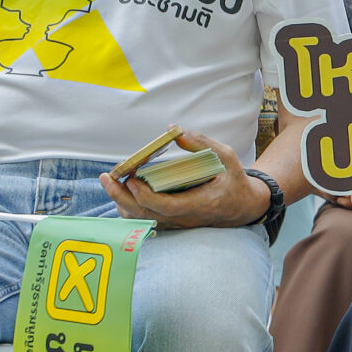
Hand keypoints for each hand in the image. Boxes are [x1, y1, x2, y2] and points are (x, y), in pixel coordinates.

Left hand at [99, 131, 263, 229]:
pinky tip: (122, 192)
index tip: (132, 177)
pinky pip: (145, 220)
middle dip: (121, 196)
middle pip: (145, 214)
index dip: (144, 194)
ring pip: (142, 220)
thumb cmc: (234, 180)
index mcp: (199, 203)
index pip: (165, 206)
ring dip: (122, 202)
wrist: (243, 206)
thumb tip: (174, 129)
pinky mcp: (172, 223)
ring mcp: (177, 223)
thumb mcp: (227, 157)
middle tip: (107, 177)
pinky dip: (130, 207)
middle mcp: (185, 217)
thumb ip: (202, 143)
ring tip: (111, 182)